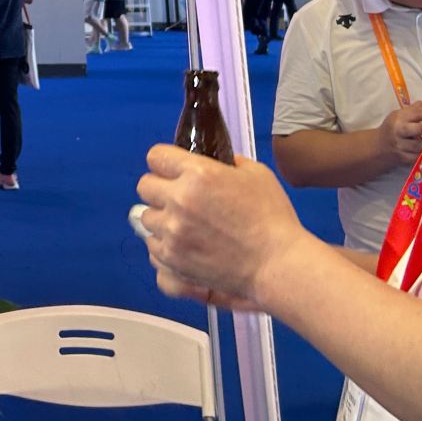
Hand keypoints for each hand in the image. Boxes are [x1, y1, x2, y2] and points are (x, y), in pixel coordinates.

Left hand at [134, 145, 311, 309]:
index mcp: (197, 173)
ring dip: (161, 217)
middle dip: (160, 188)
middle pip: (145, 186)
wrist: (276, 264)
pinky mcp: (172, 258)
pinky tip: (184, 243)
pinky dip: (164, 243)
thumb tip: (213, 162)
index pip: (156, 156)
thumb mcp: (256, 174)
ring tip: (183, 224)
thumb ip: (227, 163)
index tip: (172, 169)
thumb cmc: (272, 218)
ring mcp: (172, 231)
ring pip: (146, 216)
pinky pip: (152, 244)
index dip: (165, 162)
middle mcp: (179, 199)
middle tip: (178, 197)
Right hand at [378, 100, 421, 165]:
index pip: (415, 113)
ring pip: (416, 147)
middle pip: (408, 130)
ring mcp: (400, 146)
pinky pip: (417, 158)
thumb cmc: (394, 127)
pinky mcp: (403, 158)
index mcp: (399, 118)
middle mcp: (398, 132)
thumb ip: (416, 109)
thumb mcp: (400, 114)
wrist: (380, 145)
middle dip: (420, 129)